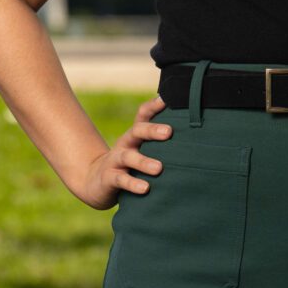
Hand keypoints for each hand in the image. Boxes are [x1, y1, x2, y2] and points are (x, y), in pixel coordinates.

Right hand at [79, 94, 171, 209]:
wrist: (97, 181)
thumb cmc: (130, 164)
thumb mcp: (141, 148)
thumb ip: (159, 141)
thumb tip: (190, 130)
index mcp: (136, 134)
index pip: (143, 114)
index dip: (154, 105)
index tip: (168, 99)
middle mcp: (126, 143)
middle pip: (137, 131)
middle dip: (152, 130)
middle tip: (169, 132)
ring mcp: (115, 160)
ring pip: (129, 157)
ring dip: (144, 162)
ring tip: (159, 168)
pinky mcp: (108, 178)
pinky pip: (120, 180)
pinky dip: (133, 183)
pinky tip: (145, 188)